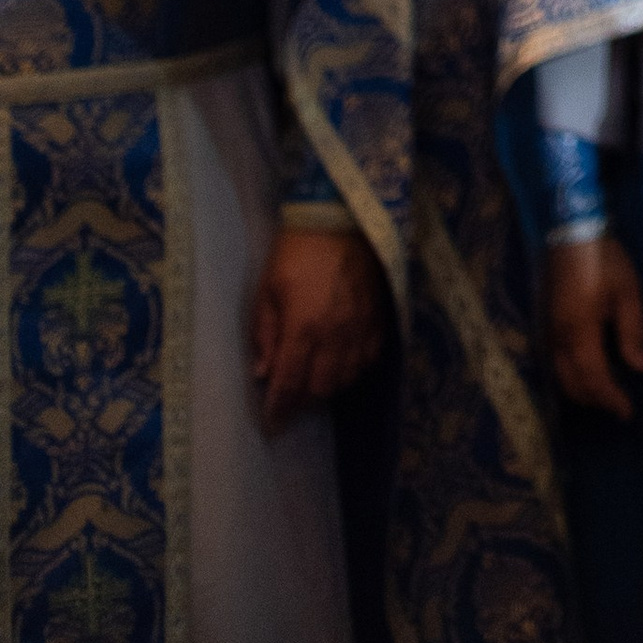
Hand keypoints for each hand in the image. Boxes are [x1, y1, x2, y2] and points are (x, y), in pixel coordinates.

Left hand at [252, 225, 390, 434]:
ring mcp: (361, 327)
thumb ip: (265, 335)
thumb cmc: (295, 252)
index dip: (279, 409)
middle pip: (321, 388)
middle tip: (290, 395)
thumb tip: (263, 373)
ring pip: (348, 378)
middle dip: (302, 399)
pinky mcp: (379, 318)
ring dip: (328, 386)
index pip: (289, 383)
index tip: (271, 424)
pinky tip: (342, 362)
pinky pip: (370, 359)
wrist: (340, 218)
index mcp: (303, 327)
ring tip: (314, 378)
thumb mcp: (267, 290)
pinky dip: (354, 369)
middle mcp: (335, 334)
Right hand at [547, 233, 642, 418]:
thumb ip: (632, 332)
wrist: (572, 234)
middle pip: (573, 383)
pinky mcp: (545, 323)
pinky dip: (568, 376)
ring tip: (604, 394)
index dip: (611, 399)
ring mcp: (548, 331)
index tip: (628, 413)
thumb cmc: (605, 261)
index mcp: (580, 331)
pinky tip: (584, 373)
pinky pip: (553, 362)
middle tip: (619, 407)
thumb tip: (641, 368)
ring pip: (559, 375)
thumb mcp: (627, 292)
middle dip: (595, 400)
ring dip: (580, 390)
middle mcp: (558, 338)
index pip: (594, 378)